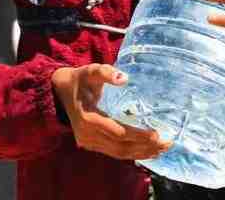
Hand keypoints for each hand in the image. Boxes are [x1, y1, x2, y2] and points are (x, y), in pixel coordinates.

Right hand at [51, 65, 169, 160]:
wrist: (57, 91)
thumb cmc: (78, 79)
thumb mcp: (89, 71)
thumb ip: (105, 72)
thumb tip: (124, 78)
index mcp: (88, 119)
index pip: (118, 133)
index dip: (138, 135)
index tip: (157, 134)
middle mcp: (88, 135)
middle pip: (121, 147)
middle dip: (145, 147)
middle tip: (167, 143)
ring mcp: (88, 142)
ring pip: (118, 154)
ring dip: (141, 153)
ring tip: (162, 150)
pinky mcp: (91, 144)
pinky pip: (114, 153)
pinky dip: (131, 153)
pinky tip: (146, 151)